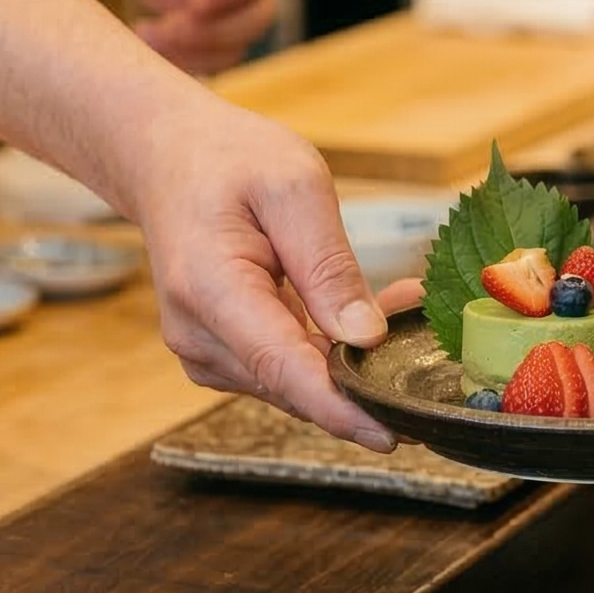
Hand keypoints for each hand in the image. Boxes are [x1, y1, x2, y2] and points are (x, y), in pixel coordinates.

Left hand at [111, 0, 284, 72]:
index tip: (191, 5)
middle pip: (258, 13)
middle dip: (212, 31)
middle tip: (161, 30)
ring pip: (239, 42)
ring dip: (196, 53)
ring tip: (145, 36)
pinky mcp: (217, 20)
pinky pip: (214, 54)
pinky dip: (185, 60)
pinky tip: (147, 44)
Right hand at [127, 95, 396, 448]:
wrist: (169, 160)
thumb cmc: (229, 161)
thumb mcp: (294, 187)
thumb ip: (329, 265)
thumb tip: (366, 337)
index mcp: (209, 288)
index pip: (281, 367)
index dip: (339, 408)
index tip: (391, 433)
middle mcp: (198, 336)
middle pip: (293, 385)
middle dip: (364, 370)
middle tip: (424, 322)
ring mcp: (204, 353)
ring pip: (294, 383)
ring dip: (349, 357)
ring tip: (399, 299)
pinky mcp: (220, 356)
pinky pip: (284, 370)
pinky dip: (326, 350)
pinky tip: (356, 313)